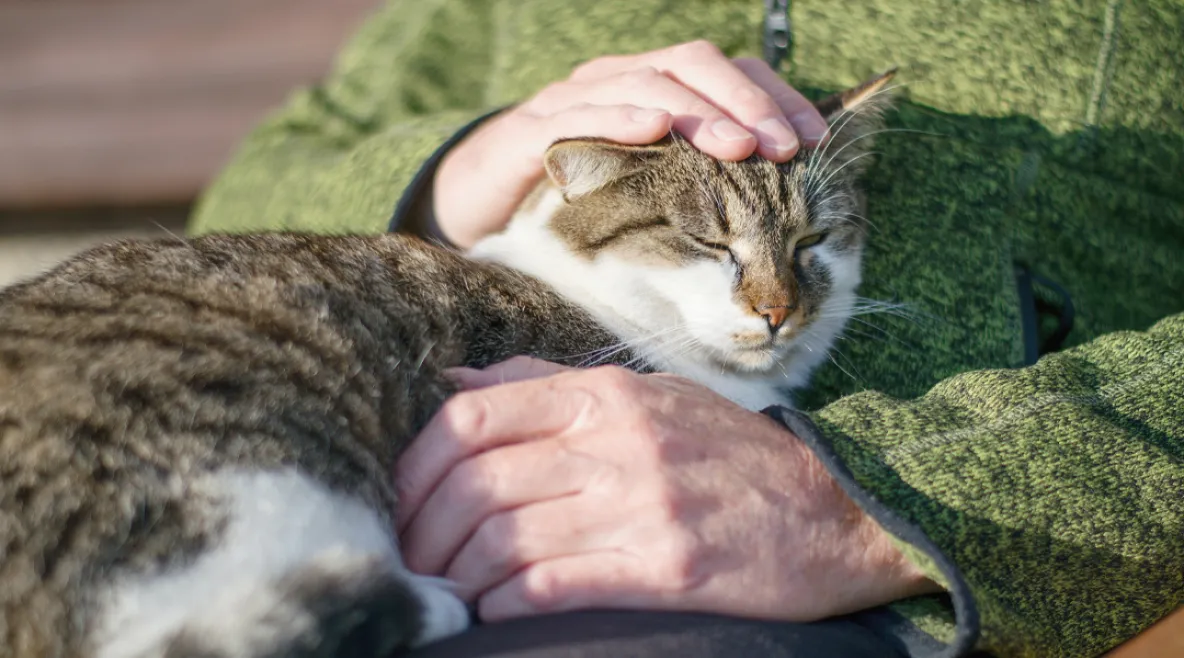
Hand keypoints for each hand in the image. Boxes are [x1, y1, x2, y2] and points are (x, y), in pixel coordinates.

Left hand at [395, 357, 938, 622]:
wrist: (835, 513)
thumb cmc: (728, 454)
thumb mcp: (647, 395)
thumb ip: (548, 384)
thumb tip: (454, 384)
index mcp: (606, 394)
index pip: (473, 415)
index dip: (414, 463)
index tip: (396, 500)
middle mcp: (618, 440)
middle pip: (477, 481)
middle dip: (421, 529)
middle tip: (406, 560)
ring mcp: (642, 504)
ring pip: (505, 537)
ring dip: (456, 574)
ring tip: (441, 592)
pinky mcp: (666, 569)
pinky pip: (553, 585)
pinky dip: (503, 603)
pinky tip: (490, 611)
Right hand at [432, 41, 829, 247]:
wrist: (476, 210)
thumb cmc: (571, 200)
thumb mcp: (644, 190)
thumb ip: (695, 184)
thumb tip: (773, 209)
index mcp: (650, 89)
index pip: (724, 71)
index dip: (774, 96)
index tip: (815, 140)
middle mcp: (616, 81)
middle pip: (692, 64)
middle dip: (747, 102)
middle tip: (785, 147)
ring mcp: (573, 100)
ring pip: (645, 82)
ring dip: (699, 111)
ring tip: (740, 147)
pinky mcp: (530, 132)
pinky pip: (580, 114)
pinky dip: (621, 115)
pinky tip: (655, 128)